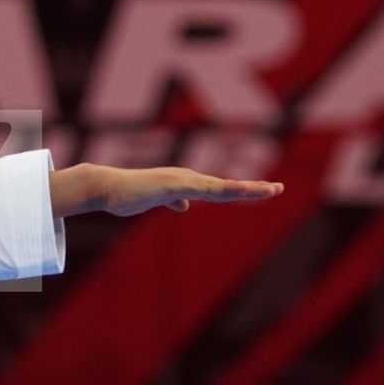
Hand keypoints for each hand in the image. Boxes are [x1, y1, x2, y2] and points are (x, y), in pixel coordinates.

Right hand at [98, 166, 283, 216]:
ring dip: (246, 189)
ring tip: (269, 190)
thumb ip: (171, 201)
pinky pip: (204, 189)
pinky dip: (224, 188)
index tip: (263, 190)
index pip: (219, 189)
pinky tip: (239, 189)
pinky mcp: (174, 185)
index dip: (242, 190)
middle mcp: (188, 178)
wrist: (105, 187)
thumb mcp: (154, 200)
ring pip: (221, 187)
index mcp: (185, 183)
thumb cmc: (125, 194)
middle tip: (278, 189)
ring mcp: (182, 181)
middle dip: (253, 188)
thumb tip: (183, 206)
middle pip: (226, 186)